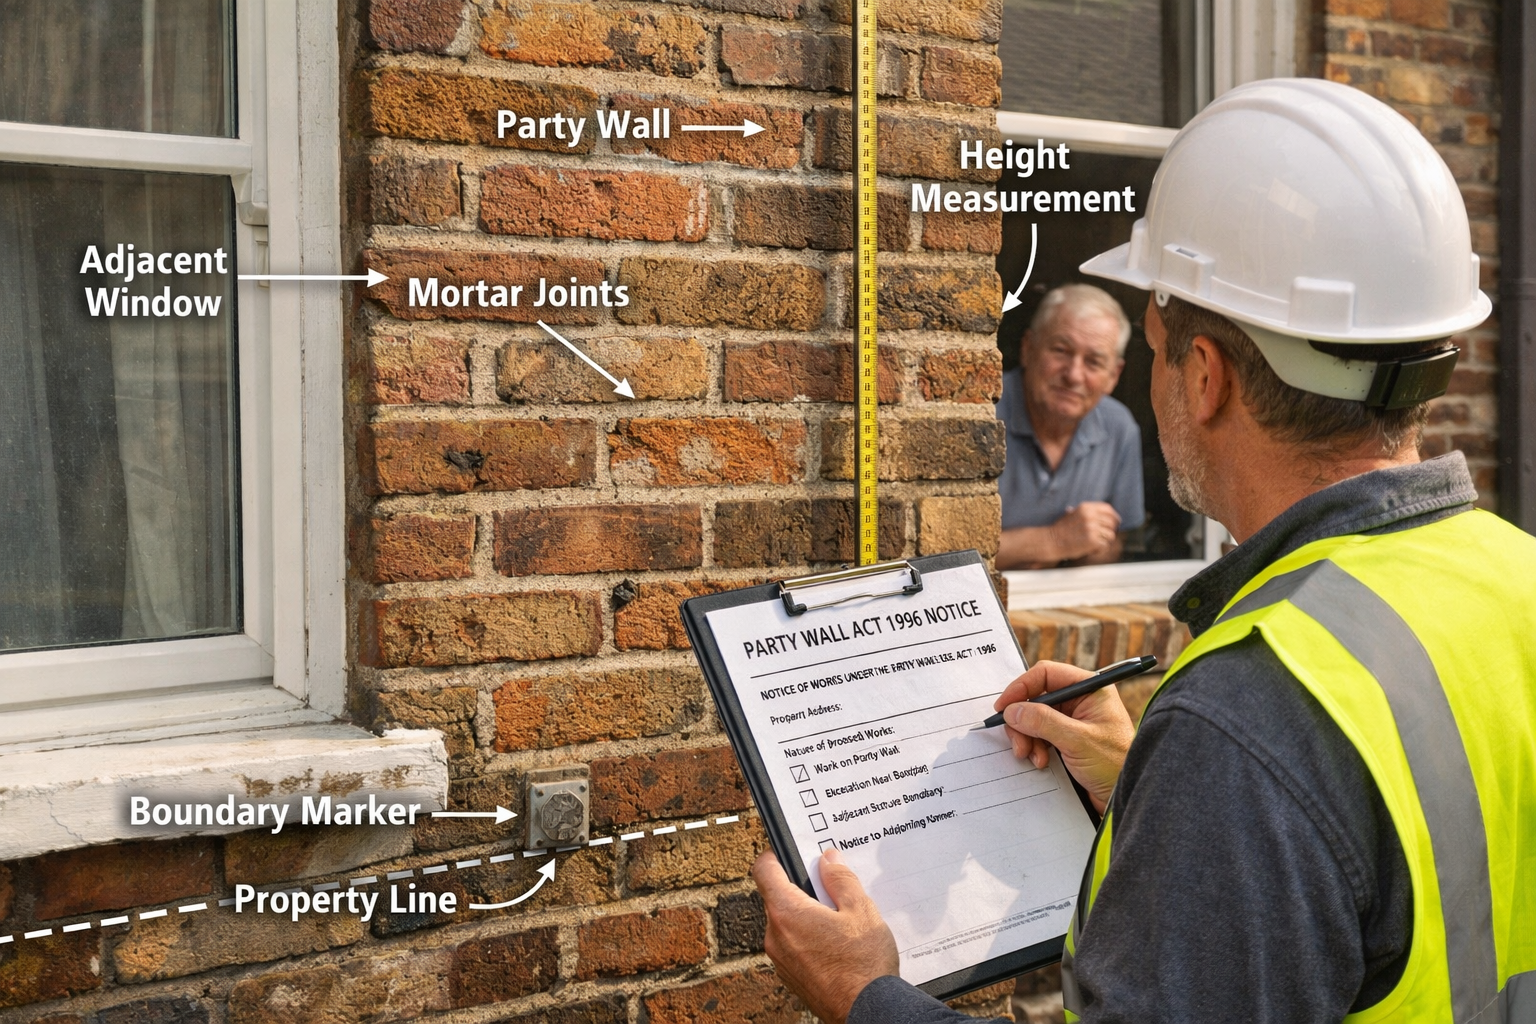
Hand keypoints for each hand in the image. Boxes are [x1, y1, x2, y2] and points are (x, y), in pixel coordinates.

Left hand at [752, 848, 898, 1023]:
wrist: (867, 1012)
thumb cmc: (864, 965)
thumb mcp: (861, 910)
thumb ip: (841, 879)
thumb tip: (828, 860)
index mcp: (787, 913)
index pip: (764, 870)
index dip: (776, 856)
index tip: (790, 852)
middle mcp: (775, 936)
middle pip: (778, 897)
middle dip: (802, 889)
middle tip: (832, 890)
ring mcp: (780, 959)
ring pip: (786, 923)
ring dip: (806, 916)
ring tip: (840, 922)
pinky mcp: (790, 976)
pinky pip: (792, 946)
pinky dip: (807, 939)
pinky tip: (836, 945)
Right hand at [992, 660, 1135, 811]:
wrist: (1127, 796)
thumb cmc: (1116, 765)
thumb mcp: (1077, 741)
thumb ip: (1043, 721)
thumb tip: (1012, 710)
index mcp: (1091, 688)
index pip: (1046, 674)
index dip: (1021, 688)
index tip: (1004, 707)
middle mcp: (1081, 700)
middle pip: (1037, 697)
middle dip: (1023, 720)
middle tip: (1018, 742)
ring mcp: (1074, 720)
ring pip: (1035, 717)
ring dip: (1028, 737)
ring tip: (1033, 757)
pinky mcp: (1068, 738)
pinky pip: (1041, 734)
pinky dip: (1035, 746)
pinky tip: (1041, 761)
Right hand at [1050, 502, 1120, 560]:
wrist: (1051, 541)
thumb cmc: (1060, 529)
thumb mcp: (1072, 514)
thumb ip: (1087, 512)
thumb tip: (1103, 514)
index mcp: (1086, 508)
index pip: (1108, 509)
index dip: (1114, 516)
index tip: (1116, 522)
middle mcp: (1090, 516)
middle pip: (1112, 522)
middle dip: (1111, 530)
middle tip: (1105, 537)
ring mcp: (1092, 528)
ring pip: (1111, 535)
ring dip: (1106, 541)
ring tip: (1096, 544)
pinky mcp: (1092, 541)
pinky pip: (1105, 545)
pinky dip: (1101, 549)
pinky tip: (1092, 550)